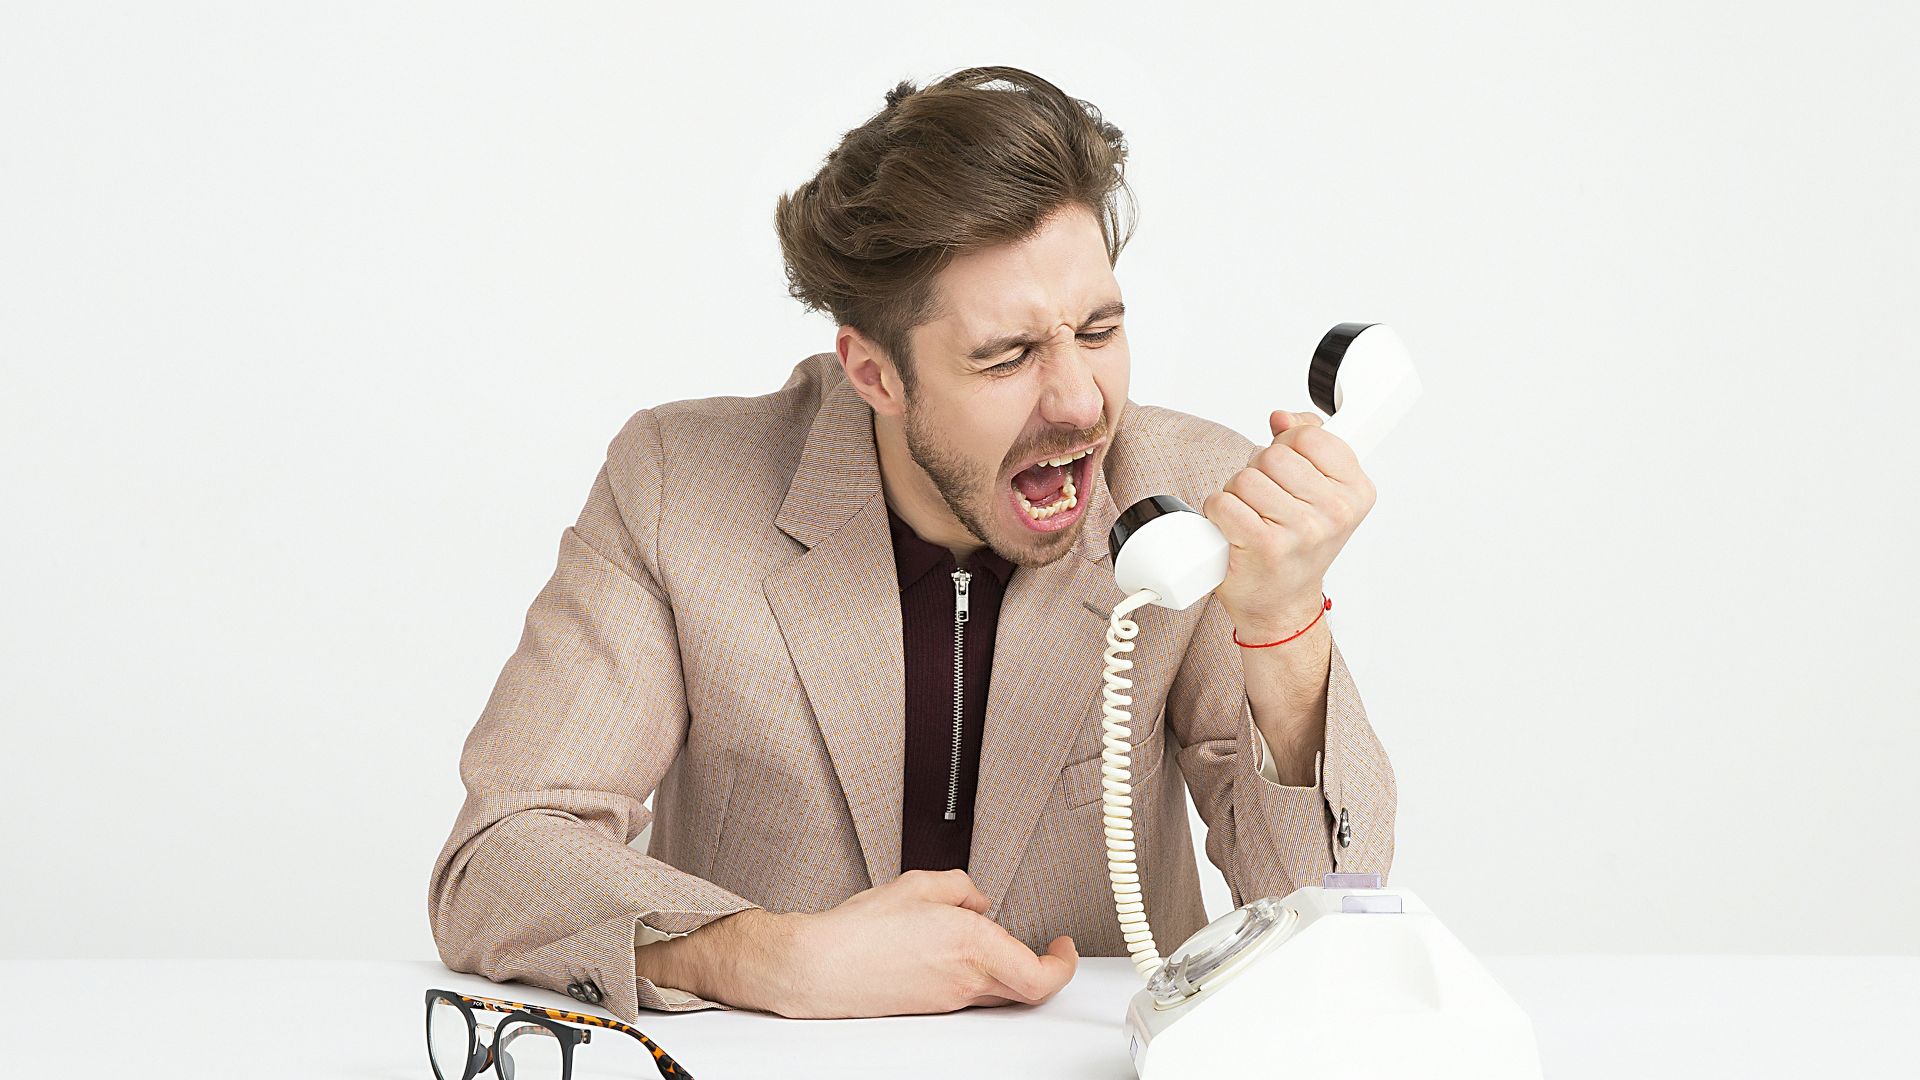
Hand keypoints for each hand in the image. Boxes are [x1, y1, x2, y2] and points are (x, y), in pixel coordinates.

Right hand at [776, 869, 1077, 1017]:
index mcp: (973, 945)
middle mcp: (967, 979)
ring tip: (990, 938)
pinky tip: (954, 950)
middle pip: (1028, 989)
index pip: (1041, 975)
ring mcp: (950, 998)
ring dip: (1008, 967)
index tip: (1064, 946)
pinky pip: (971, 991)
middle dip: (1043, 967)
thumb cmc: (861, 931)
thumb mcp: (918, 883)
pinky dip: (977, 973)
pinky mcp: (932, 1006)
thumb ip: (961, 887)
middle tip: (1047, 948)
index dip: (1063, 964)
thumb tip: (977, 901)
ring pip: (1000, 991)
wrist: (821, 967)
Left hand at [1201, 410, 1376, 638]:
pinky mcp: (1264, 546)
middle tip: (1266, 502)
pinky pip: (1224, 503)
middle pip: (1272, 456)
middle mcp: (1334, 512)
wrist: (1282, 603)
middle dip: (1259, 472)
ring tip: (1252, 517)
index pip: (1310, 435)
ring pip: (1245, 478)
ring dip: (1237, 494)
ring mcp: (1301, 530)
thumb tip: (1282, 417)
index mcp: (1356, 492)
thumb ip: (1308, 443)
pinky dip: (1218, 513)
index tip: (1291, 470)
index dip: (1288, 446)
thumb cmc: (1298, 547)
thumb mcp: (1319, 491)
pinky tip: (1234, 529)